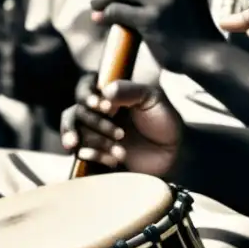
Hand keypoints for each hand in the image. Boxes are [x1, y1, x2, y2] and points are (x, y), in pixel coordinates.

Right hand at [60, 73, 183, 176]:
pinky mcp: (94, 153)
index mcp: (109, 92)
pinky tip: (113, 161)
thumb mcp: (152, 98)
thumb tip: (105, 92)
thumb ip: (130, 90)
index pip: (85, 86)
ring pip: (76, 133)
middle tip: (121, 135)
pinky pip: (80, 153)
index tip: (102, 106)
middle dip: (95, 124)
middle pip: (76, 111)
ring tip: (121, 153)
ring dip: (96, 142)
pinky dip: (94, 156)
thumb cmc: (163, 120)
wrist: (172, 154)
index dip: (87, 95)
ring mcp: (93, 132)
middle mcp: (96, 111)